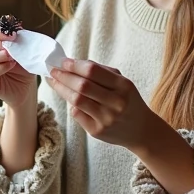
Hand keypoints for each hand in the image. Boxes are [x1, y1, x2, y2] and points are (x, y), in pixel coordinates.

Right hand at [0, 25, 35, 107]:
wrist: (26, 88)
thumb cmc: (22, 67)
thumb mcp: (22, 49)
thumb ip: (17, 37)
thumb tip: (15, 24)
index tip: (14, 35)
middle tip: (13, 47)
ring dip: (0, 55)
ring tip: (13, 57)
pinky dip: (1, 67)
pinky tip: (12, 64)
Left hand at [46, 58, 160, 150]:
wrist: (141, 130)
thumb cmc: (128, 101)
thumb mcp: (122, 83)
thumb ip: (101, 71)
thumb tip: (73, 62)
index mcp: (123, 86)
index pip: (93, 71)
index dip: (74, 65)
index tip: (62, 61)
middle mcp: (116, 102)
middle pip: (82, 85)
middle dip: (64, 76)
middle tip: (52, 70)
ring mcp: (106, 118)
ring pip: (76, 100)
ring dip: (61, 89)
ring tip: (53, 81)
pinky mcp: (97, 131)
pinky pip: (77, 114)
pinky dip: (71, 104)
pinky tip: (69, 98)